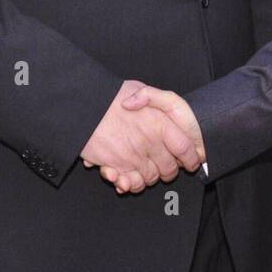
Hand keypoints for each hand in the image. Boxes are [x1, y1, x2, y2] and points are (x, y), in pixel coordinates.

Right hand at [80, 80, 203, 194]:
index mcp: (160, 123)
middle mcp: (149, 142)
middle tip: (165, 166)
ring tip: (145, 167)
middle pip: (169, 168)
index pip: (185, 148)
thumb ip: (154, 99)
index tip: (191, 161)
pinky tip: (128, 176)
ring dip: (149, 177)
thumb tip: (164, 115)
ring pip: (150, 178)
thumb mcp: (138, 87)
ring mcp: (133, 156)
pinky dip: (131, 183)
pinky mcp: (116, 166)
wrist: (81, 106)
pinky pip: (131, 184)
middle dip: (169, 171)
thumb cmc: (109, 96)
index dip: (191, 157)